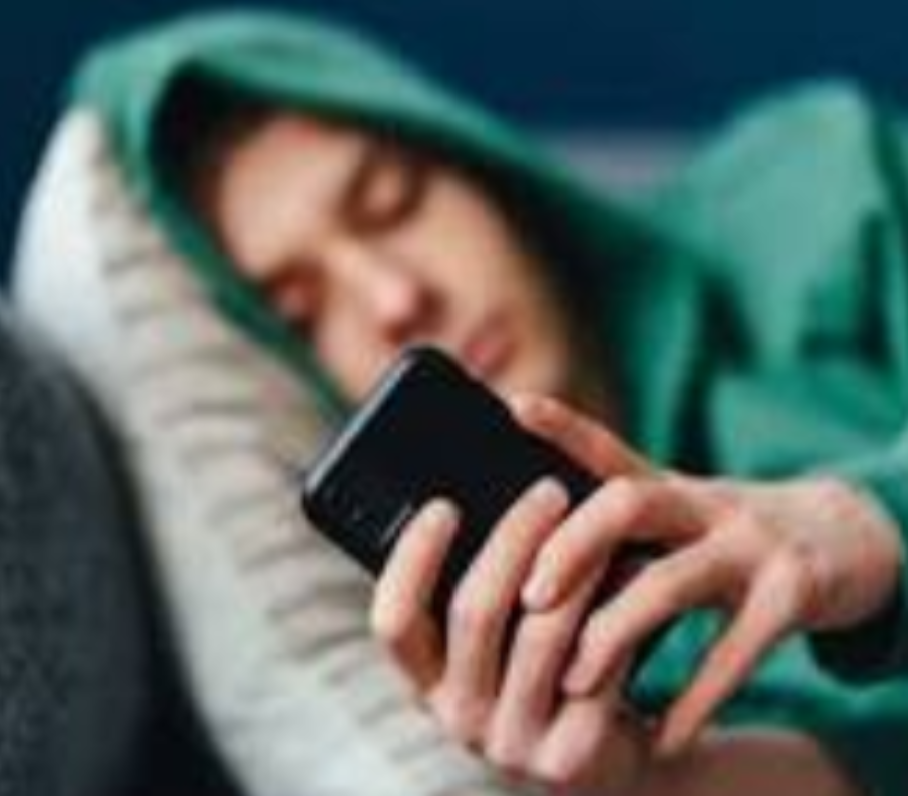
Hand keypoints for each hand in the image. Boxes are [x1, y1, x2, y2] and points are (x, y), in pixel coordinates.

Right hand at [371, 479, 653, 795]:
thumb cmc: (546, 676)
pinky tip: (635, 568)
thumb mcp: (500, 644)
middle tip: (549, 490)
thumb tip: (486, 488)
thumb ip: (486, 588)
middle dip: (513, 538)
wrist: (607, 761)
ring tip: (600, 518)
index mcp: (426, 681)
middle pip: (474, 612)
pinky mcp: (569, 756)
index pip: (394, 621)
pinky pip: (595, 663)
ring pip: (541, 632)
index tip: (444, 504)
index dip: (412, 560)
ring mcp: (511, 743)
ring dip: (573, 565)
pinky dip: (615, 607)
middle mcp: (457, 717)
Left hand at [510, 393, 904, 757]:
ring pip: (669, 580)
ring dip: (613, 633)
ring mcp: (752, 543)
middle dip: (569, 549)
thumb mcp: (683, 515)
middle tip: (529, 600)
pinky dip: (696, 698)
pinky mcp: (793, 593)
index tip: (515, 406)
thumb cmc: (734, 538)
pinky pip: (735, 649)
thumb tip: (541, 557)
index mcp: (672, 487)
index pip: (609, 451)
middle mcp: (707, 503)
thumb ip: (621, 526)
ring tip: (574, 682)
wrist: (848, 539)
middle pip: (626, 503)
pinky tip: (663, 736)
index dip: (564, 426)